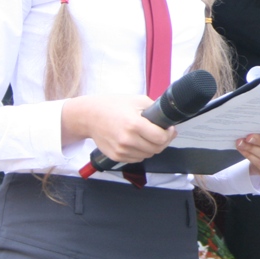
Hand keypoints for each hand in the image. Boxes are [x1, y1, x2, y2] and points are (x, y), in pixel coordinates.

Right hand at [62, 94, 176, 163]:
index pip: (160, 137)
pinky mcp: (116, 157)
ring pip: (148, 155)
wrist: (89, 116)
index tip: (170, 128)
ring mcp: (121, 150)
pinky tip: (140, 142)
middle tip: (164, 133)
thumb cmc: (112, 106)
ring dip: (153, 147)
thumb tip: (168, 117)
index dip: (169, 133)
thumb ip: (155, 109)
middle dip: (164, 141)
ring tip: (151, 136)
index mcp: (134, 125)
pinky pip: (137, 159)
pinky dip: (142, 152)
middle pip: (157, 148)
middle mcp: (127, 140)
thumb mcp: (137, 100)